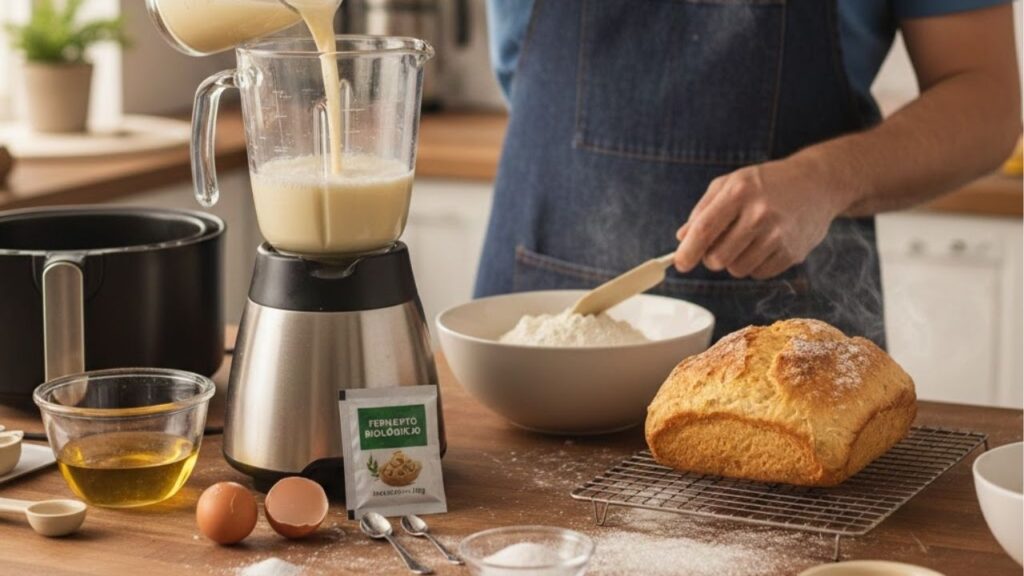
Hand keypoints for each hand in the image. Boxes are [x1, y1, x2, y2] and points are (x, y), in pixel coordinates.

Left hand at [673, 158, 849, 278]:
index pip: (704, 231)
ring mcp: (779, 235)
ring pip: (737, 270)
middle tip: (719, 244)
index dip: (687, 252)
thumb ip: (703, 210)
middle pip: (717, 258)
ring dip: (734, 261)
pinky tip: (764, 245)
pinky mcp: (793, 253)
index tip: (680, 264)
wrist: (818, 183)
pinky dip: (755, 265)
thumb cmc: (766, 183)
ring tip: (746, 240)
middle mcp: (759, 214)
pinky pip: (758, 274)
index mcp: (739, 192)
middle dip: (711, 257)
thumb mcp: (731, 183)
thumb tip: (682, 238)